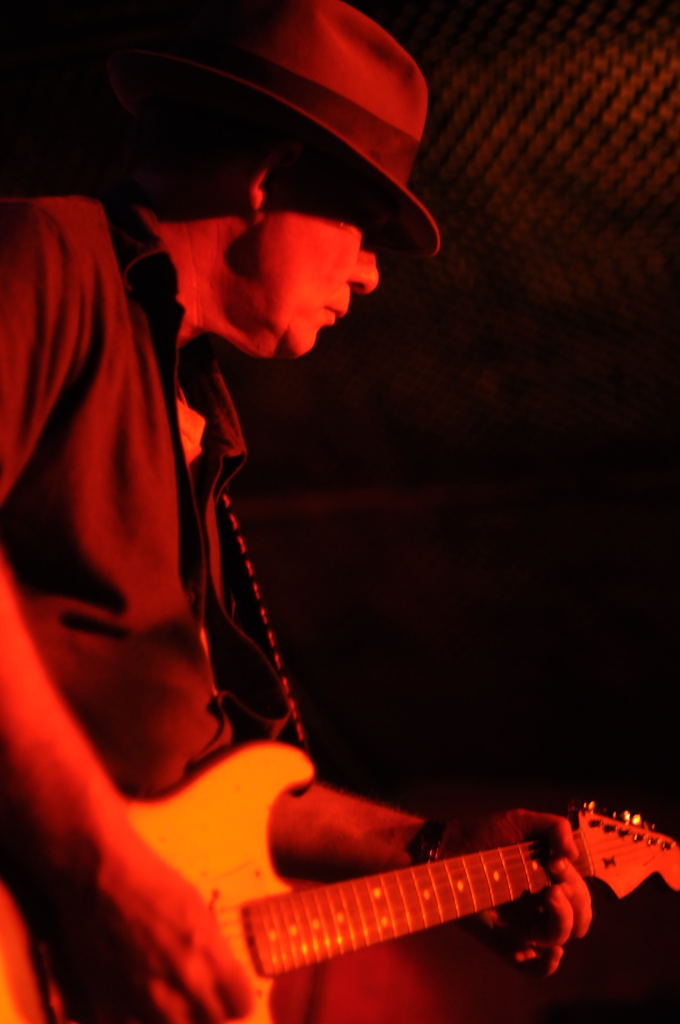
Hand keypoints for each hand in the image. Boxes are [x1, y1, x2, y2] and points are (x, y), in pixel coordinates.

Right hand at [44, 833, 251, 1023]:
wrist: (96, 878)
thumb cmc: (151, 882)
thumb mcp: (196, 910)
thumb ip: (211, 951)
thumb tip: (220, 976)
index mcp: (207, 958)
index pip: (240, 1004)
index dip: (236, 994)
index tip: (230, 987)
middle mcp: (178, 989)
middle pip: (210, 1021)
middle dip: (210, 1008)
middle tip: (200, 990)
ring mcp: (141, 1004)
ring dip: (177, 1016)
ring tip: (168, 992)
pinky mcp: (105, 1010)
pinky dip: (138, 1018)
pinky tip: (136, 995)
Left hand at [442, 808, 591, 975]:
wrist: (445, 848)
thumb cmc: (482, 833)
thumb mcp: (520, 821)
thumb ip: (554, 827)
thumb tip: (574, 854)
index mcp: (548, 881)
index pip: (579, 895)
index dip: (575, 882)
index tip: (556, 862)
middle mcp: (539, 906)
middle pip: (576, 918)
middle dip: (573, 902)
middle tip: (554, 885)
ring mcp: (522, 926)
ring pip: (558, 938)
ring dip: (563, 922)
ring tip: (550, 897)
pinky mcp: (502, 942)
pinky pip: (531, 968)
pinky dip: (546, 965)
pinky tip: (553, 952)